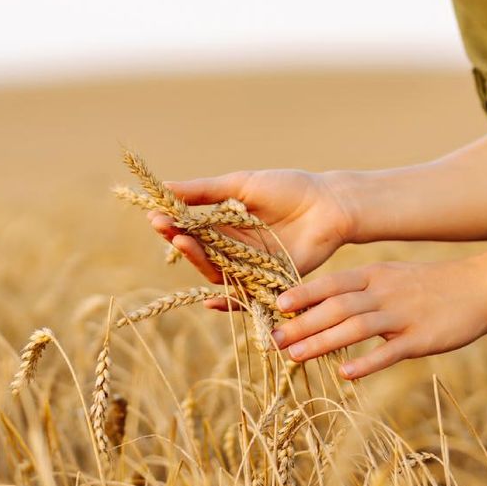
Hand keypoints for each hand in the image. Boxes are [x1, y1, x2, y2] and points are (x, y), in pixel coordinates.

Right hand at [150, 170, 355, 302]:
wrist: (330, 204)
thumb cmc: (289, 188)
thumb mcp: (242, 185)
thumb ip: (206, 191)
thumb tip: (164, 187)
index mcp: (227, 226)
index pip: (193, 231)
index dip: (174, 226)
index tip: (156, 216)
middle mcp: (235, 250)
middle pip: (201, 253)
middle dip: (182, 242)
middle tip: (167, 229)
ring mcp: (252, 267)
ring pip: (217, 272)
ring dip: (198, 260)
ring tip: (183, 242)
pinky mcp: (270, 283)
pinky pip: (245, 296)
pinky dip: (228, 301)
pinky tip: (211, 299)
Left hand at [268, 257, 486, 379]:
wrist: (483, 286)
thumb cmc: (434, 285)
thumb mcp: (395, 277)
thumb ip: (362, 290)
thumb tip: (325, 306)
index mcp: (376, 274)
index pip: (332, 282)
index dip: (303, 293)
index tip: (275, 305)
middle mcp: (384, 291)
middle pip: (336, 306)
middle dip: (301, 323)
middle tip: (272, 340)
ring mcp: (403, 314)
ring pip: (355, 327)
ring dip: (322, 342)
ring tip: (294, 357)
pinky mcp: (422, 338)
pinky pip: (389, 351)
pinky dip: (365, 363)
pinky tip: (343, 374)